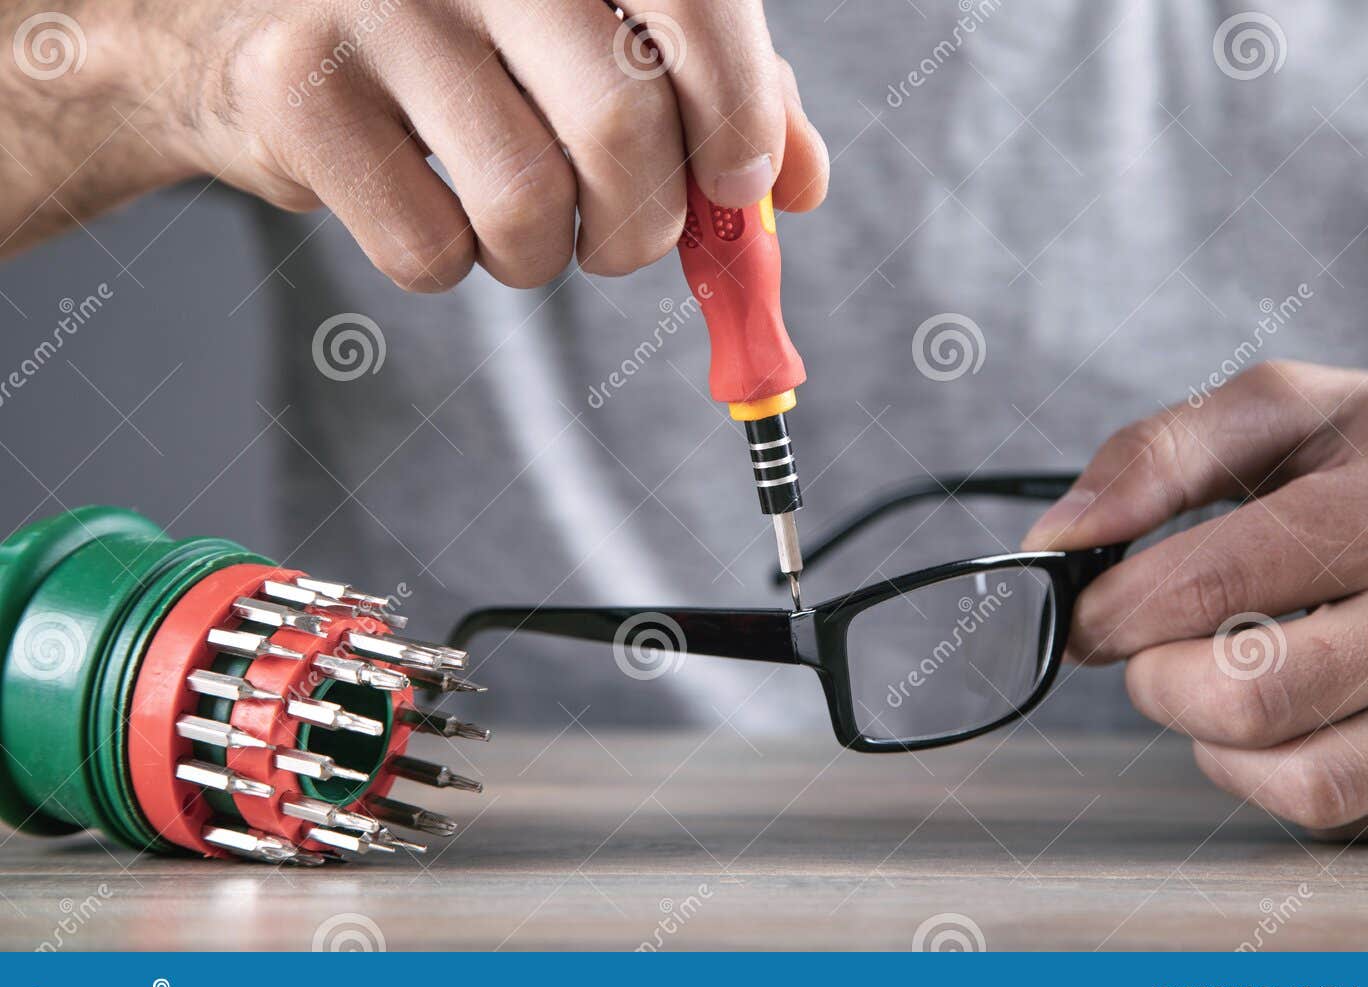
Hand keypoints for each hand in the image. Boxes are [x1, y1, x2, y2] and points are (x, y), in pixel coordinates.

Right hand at [1, 0, 827, 286]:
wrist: (254, 31)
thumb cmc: (461, 40)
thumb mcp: (597, 36)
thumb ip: (710, 89)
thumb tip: (798, 180)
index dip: (738, 109)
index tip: (736, 182)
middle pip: (620, 127)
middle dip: (641, 223)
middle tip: (622, 237)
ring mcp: (377, 3)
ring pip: (526, 206)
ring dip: (543, 256)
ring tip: (518, 220)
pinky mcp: (300, 88)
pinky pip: (431, 248)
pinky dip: (453, 264)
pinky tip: (427, 206)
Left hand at [1023, 361, 1367, 838]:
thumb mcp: (1294, 409)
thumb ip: (1163, 454)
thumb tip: (1062, 534)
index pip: (1210, 585)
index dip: (1114, 610)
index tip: (1093, 613)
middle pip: (1244, 702)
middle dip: (1158, 680)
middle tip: (1156, 649)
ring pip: (1297, 782)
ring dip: (1217, 741)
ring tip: (1229, 678)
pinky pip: (1347, 814)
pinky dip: (1285, 770)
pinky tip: (1307, 709)